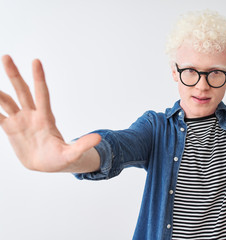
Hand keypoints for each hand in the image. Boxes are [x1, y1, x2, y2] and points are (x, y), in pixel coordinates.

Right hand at [0, 55, 100, 171]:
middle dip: (14, 75)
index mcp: (46, 119)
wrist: (50, 164)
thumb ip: (83, 145)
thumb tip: (98, 139)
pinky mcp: (11, 129)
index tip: (36, 61)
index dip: (39, 79)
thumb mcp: (73, 154)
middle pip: (23, 91)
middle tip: (6, 56)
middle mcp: (32, 115)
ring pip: (7, 101)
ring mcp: (21, 121)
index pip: (42, 95)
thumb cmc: (63, 158)